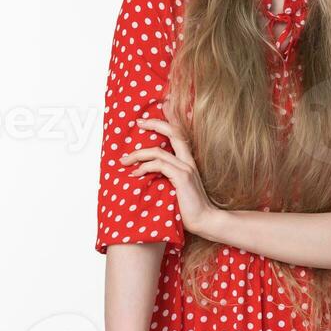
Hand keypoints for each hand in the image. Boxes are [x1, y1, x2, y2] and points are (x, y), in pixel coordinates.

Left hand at [119, 98, 215, 237]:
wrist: (206, 220)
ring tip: (124, 160)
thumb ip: (168, 176)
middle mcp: (188, 161)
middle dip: (154, 123)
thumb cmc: (191, 207)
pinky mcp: (182, 177)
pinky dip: (144, 167)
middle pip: (173, 132)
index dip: (171, 119)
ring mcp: (186, 168)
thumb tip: (148, 172)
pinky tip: (136, 173)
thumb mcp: (178, 187)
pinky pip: (159, 165)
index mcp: (188, 162)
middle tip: (138, 122)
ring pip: (158, 151)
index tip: (159, 110)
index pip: (180, 134)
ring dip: (138, 154)